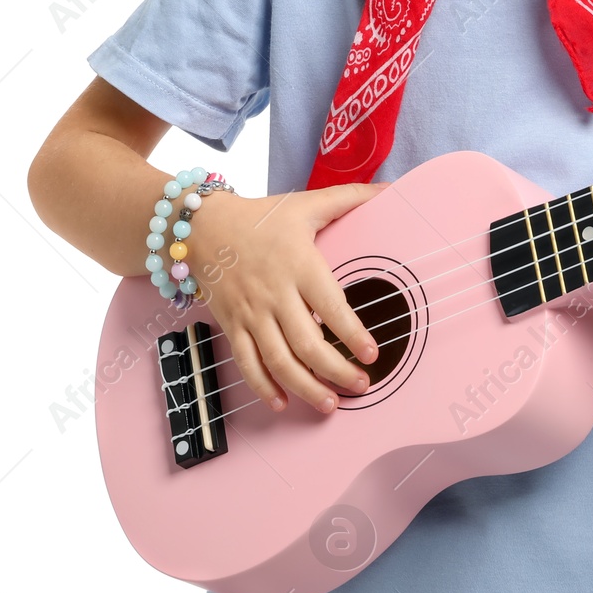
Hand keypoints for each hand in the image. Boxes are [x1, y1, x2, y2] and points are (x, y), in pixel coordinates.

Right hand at [187, 180, 388, 414]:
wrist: (203, 226)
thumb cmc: (261, 217)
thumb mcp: (307, 203)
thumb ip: (350, 198)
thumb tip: (389, 188)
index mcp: (299, 264)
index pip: (330, 307)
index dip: (352, 334)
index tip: (372, 354)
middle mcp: (275, 293)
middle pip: (307, 343)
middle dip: (336, 371)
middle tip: (361, 387)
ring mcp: (251, 313)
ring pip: (279, 361)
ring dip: (305, 387)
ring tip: (329, 404)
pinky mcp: (232, 325)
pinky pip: (247, 363)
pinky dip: (263, 387)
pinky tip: (282, 403)